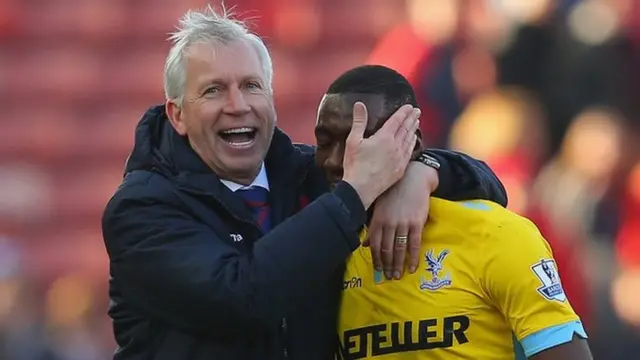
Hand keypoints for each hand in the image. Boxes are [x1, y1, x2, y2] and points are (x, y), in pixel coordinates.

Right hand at [342, 102, 419, 208]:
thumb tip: (360, 104)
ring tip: (416, 122)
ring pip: (409, 140)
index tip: (409, 106)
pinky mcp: (400, 169)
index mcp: (384, 137)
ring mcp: (399, 158)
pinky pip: (409, 152)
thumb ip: (359, 121)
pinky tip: (413, 141)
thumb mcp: (353, 141)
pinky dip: (413, 143)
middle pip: (406, 128)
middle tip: (417, 111)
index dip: (403, 112)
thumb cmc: (355, 165)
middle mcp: (395, 146)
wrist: (361, 189)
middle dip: (411, 118)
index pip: (397, 120)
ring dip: (413, 129)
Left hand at [365, 163, 437, 278]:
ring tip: (398, 275)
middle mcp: (389, 223)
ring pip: (399, 250)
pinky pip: (414, 245)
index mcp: (378, 220)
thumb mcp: (379, 207)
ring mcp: (403, 224)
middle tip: (388, 277)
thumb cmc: (394, 193)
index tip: (377, 270)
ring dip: (398, 265)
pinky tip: (412, 268)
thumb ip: (373, 226)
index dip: (376, 259)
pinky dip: (412, 258)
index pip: (374, 245)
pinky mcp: (417, 224)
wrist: (413, 179)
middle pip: (386, 250)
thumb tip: (365, 244)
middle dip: (386, 266)